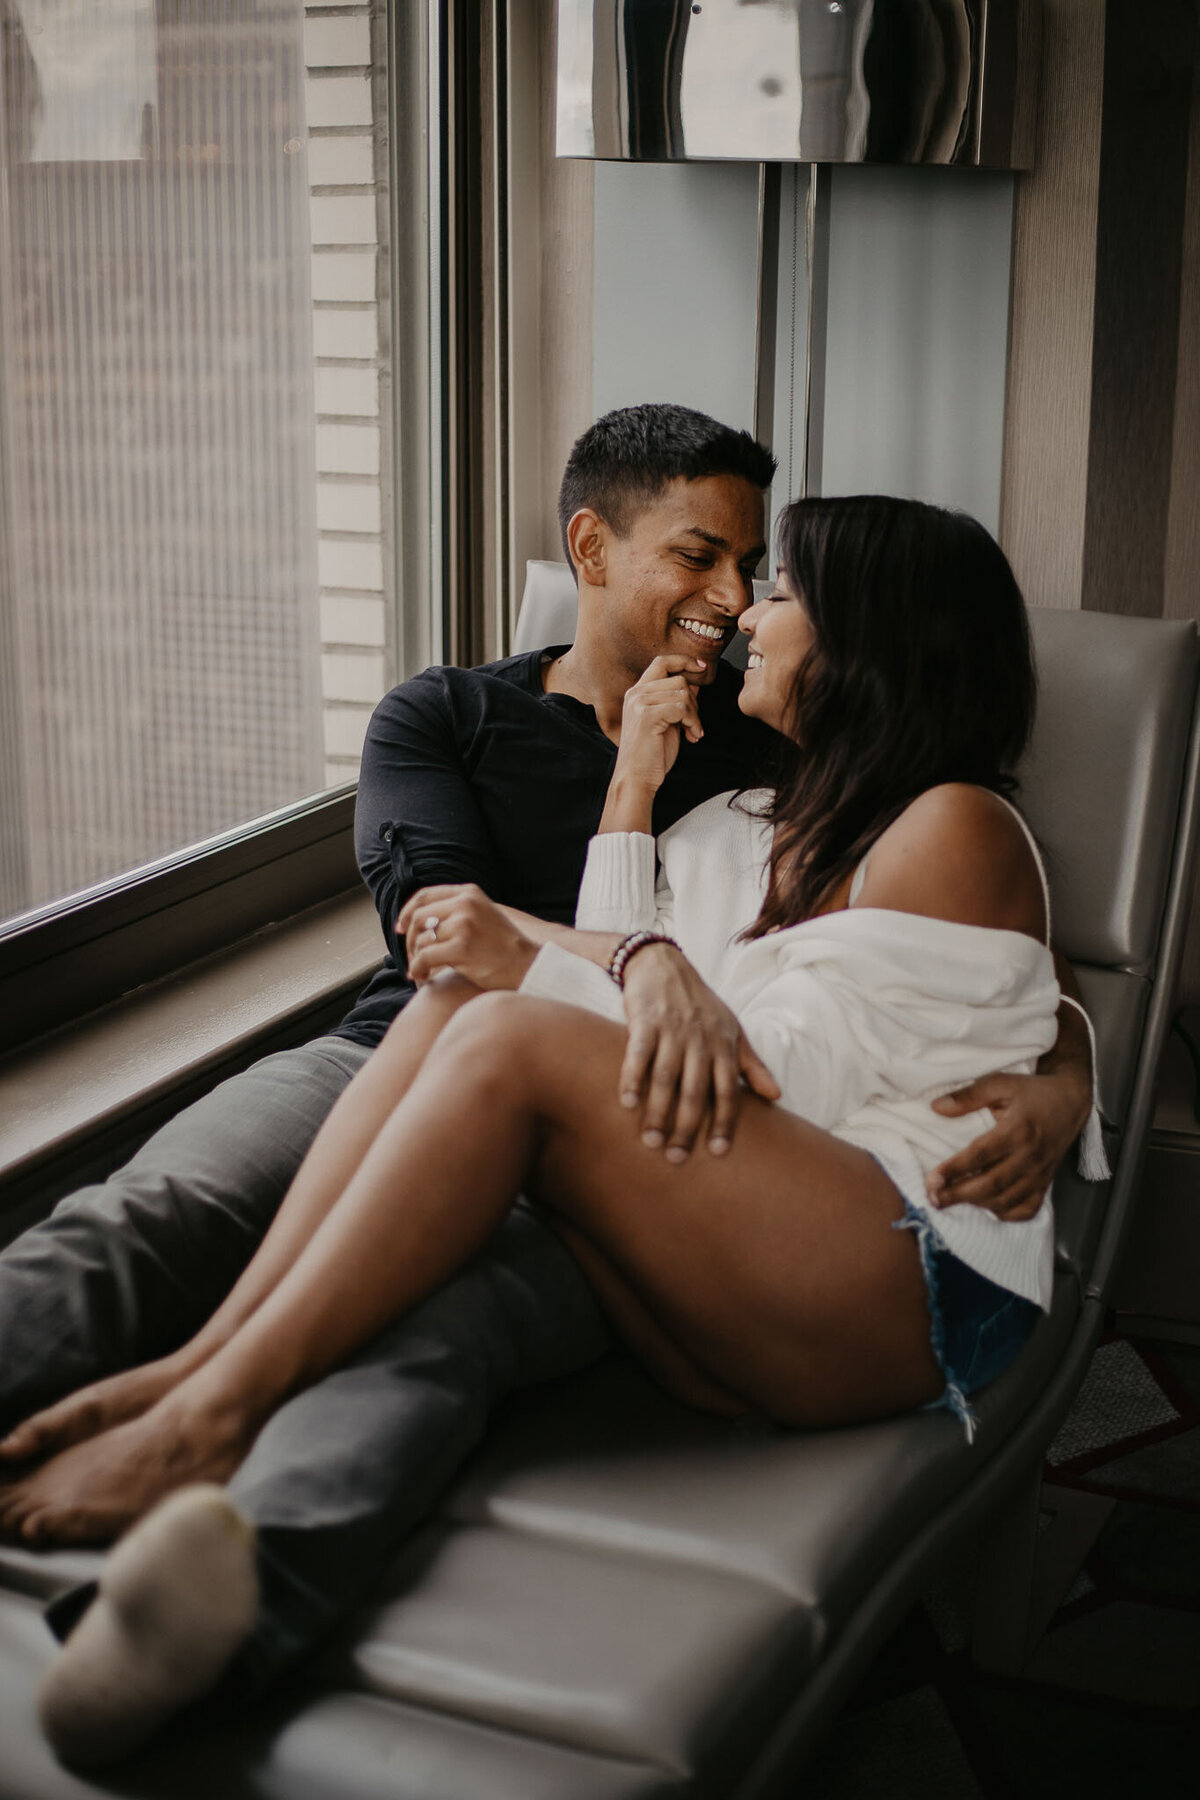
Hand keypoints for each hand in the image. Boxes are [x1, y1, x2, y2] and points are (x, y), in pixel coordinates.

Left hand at [398, 884, 537, 989]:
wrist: (527, 964)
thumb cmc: (501, 945)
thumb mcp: (482, 914)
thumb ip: (456, 909)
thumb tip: (417, 916)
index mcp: (469, 893)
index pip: (424, 895)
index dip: (407, 911)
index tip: (400, 928)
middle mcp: (466, 904)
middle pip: (418, 917)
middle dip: (409, 938)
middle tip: (411, 955)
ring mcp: (464, 925)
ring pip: (420, 939)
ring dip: (414, 956)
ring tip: (418, 968)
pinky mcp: (462, 948)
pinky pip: (424, 957)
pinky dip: (417, 968)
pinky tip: (420, 976)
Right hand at [609, 656, 707, 797]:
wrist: (637, 778)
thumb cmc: (652, 754)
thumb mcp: (668, 722)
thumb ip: (677, 700)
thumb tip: (695, 683)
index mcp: (637, 693)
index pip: (661, 662)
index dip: (683, 660)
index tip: (702, 666)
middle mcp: (636, 693)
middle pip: (678, 679)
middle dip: (694, 701)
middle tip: (694, 724)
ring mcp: (639, 703)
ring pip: (683, 693)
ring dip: (695, 715)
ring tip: (692, 732)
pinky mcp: (647, 715)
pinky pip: (682, 707)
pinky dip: (693, 722)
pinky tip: (692, 737)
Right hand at [619, 942, 780, 1158]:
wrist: (664, 964)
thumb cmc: (701, 1005)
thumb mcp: (733, 1030)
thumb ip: (752, 1065)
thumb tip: (776, 1097)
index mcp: (723, 1045)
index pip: (728, 1090)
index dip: (725, 1122)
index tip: (718, 1152)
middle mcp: (700, 1039)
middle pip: (696, 1091)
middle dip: (687, 1128)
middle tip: (677, 1158)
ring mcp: (672, 1030)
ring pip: (666, 1078)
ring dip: (658, 1112)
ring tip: (651, 1142)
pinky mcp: (645, 1021)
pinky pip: (638, 1055)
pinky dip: (632, 1079)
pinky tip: (627, 1104)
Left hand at [926, 1066, 1091, 1220]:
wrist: (1071, 1102)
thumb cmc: (1031, 1092)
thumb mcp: (999, 1083)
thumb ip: (968, 1096)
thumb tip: (936, 1107)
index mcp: (1018, 1130)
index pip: (981, 1155)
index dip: (954, 1170)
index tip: (931, 1180)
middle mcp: (1030, 1156)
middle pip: (991, 1184)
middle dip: (958, 1195)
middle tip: (932, 1198)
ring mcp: (1040, 1173)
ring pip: (1006, 1199)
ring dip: (976, 1205)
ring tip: (949, 1201)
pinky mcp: (1046, 1183)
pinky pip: (1027, 1209)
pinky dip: (1005, 1213)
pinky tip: (986, 1207)